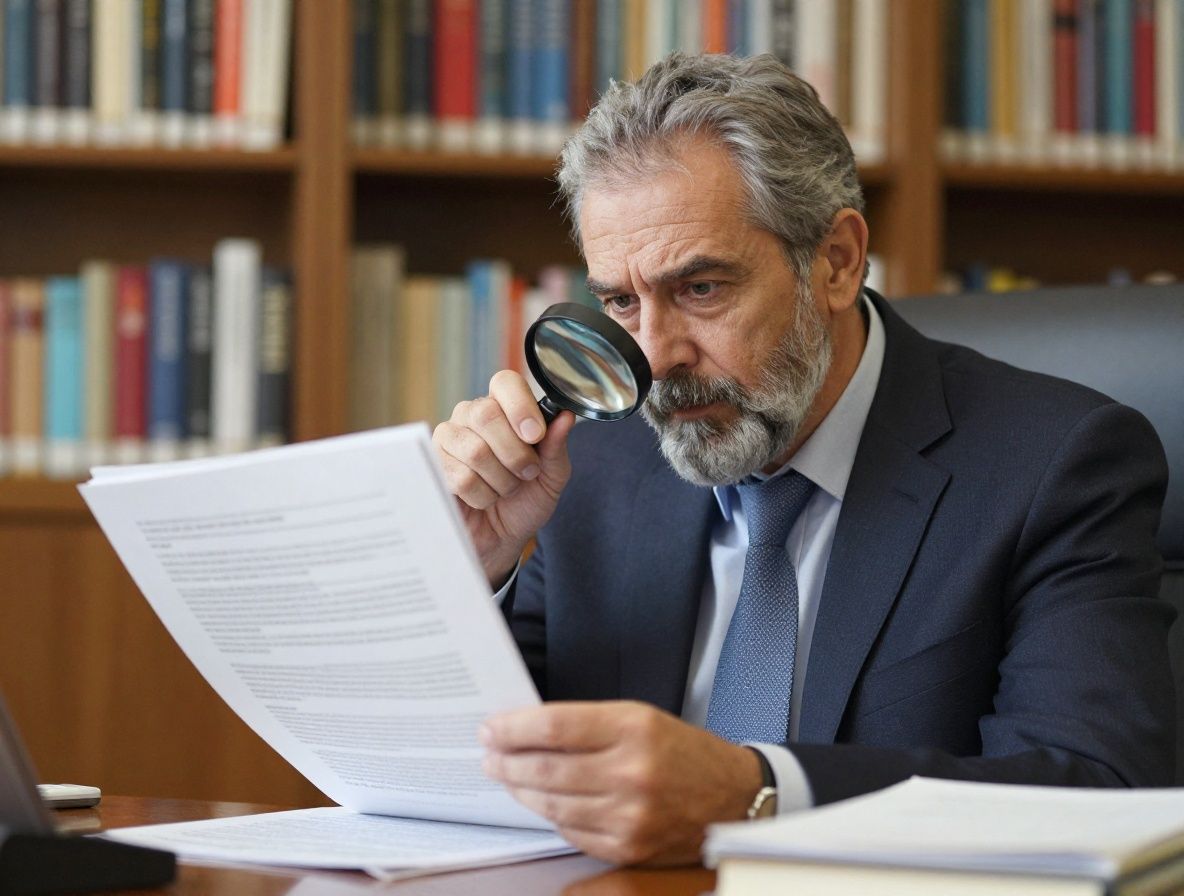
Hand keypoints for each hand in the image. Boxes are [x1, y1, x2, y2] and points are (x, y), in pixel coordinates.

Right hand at [433, 370, 576, 585]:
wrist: (503, 539)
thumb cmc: (526, 501)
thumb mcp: (552, 476)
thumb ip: (556, 446)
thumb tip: (565, 416)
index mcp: (503, 408)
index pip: (505, 383)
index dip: (520, 406)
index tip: (535, 436)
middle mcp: (472, 416)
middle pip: (486, 415)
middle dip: (515, 453)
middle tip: (526, 473)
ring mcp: (448, 439)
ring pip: (475, 450)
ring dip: (501, 480)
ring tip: (505, 490)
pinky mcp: (433, 467)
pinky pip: (460, 477)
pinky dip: (483, 496)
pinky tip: (484, 499)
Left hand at [480, 701, 763, 865]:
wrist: (733, 798)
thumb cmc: (685, 753)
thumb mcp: (641, 718)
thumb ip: (588, 724)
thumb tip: (530, 730)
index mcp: (634, 728)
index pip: (555, 726)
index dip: (514, 727)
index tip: (493, 727)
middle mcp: (631, 773)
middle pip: (546, 768)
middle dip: (507, 760)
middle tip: (489, 754)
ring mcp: (629, 816)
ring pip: (552, 803)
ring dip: (520, 789)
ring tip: (507, 777)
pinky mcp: (627, 848)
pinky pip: (570, 831)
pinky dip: (550, 815)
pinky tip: (541, 801)